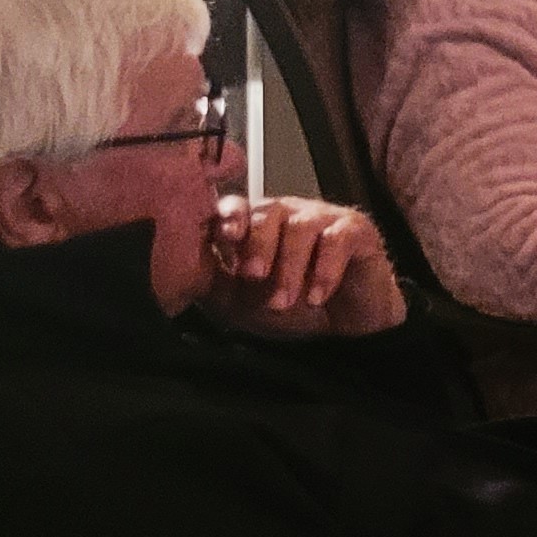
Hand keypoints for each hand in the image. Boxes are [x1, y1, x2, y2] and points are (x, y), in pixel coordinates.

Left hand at [201, 197, 407, 333]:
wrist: (347, 329)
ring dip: (288, 269)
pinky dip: (324, 270)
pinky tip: (316, 297)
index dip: (230, 217)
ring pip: (300, 228)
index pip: (237, 207)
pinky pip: (337, 239)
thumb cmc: (293, 309)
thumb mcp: (244, 302)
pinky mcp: (356, 230)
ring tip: (284, 303)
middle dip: (257, 245)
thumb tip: (181, 271)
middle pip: (267, 213)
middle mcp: (288, 214)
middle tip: (253, 276)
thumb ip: (217, 282)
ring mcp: (323, 219)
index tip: (225, 236)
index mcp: (257, 226)